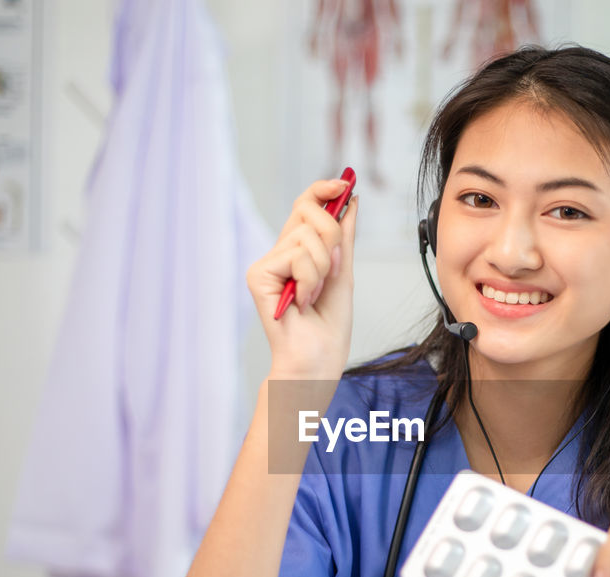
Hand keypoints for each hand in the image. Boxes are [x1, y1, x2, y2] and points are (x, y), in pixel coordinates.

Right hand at [246, 179, 358, 379]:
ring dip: (323, 267)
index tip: (344, 184)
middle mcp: (279, 252)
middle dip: (332, 235)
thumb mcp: (343, 272)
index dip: (323, 189)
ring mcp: (266, 263)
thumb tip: (351, 200)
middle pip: (307, 210)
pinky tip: (302, 301)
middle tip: (333, 268)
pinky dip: (311, 279)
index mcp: (297, 250)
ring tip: (315, 294)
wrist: (317, 359)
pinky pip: (297, 255)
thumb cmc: (329, 324)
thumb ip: (344, 236)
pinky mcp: (258, 274)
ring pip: (306, 235)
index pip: (305, 204)